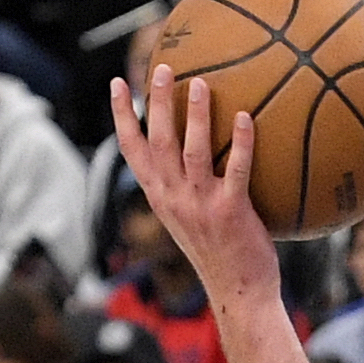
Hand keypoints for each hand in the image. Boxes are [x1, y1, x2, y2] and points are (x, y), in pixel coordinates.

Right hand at [111, 67, 280, 302]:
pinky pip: (235, 170)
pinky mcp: (231, 212)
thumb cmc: (220, 254)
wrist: (239, 294)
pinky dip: (239, 142)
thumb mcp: (190, 219)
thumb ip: (185, 188)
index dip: (122, 115)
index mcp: (160, 197)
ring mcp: (200, 205)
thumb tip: (195, 152)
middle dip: (156, 102)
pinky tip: (245, 117)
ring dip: (195, 115)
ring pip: (192, 151)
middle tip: (163, 68)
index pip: (132, 150)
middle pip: (158, 141)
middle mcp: (174, 198)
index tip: (117, 83)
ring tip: (201, 82)